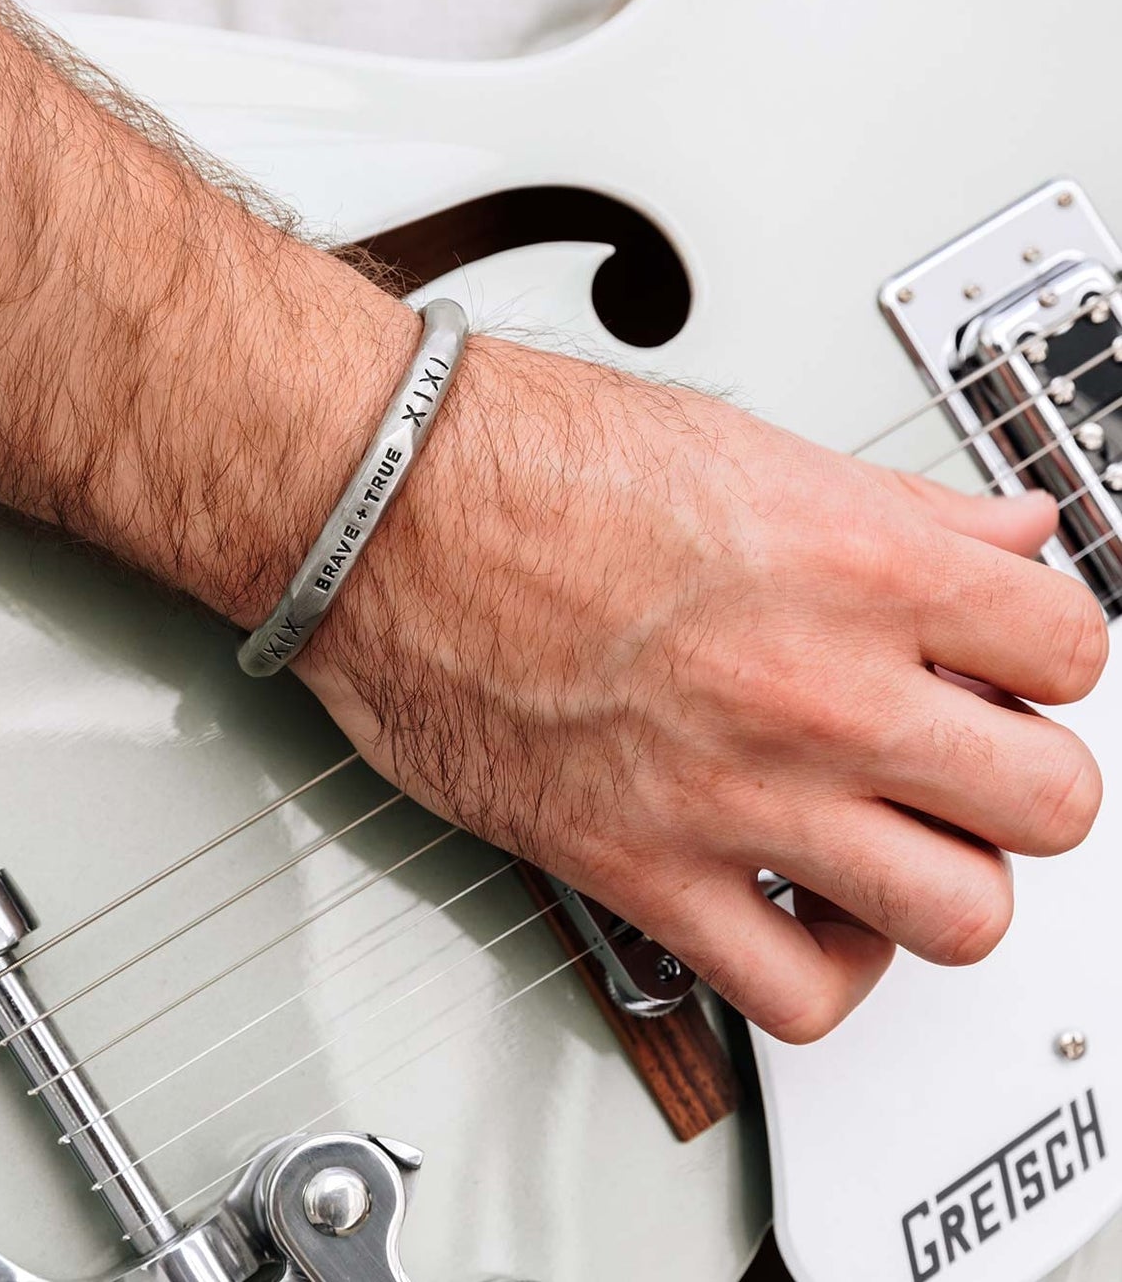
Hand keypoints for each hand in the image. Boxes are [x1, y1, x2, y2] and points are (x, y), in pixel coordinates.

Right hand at [297, 335, 1108, 1041]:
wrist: (379, 506)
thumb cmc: (521, 458)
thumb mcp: (737, 442)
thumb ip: (891, 507)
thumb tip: (996, 537)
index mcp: (854, 561)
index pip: (1070, 649)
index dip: (1046, 662)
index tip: (999, 668)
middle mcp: (815, 685)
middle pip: (1050, 801)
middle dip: (1020, 781)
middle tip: (959, 757)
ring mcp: (734, 791)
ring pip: (962, 915)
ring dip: (944, 883)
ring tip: (890, 841)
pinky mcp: (640, 867)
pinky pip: (798, 991)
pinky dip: (829, 970)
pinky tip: (803, 910)